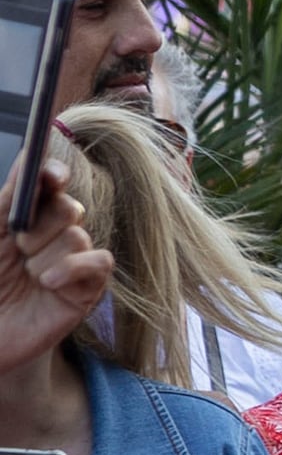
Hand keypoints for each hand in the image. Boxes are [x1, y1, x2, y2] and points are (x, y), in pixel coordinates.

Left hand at [0, 167, 108, 372]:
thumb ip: (6, 203)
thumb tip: (28, 163)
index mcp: (22, 219)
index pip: (48, 184)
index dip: (54, 173)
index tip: (50, 176)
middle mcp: (49, 237)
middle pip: (69, 206)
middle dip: (44, 222)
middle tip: (18, 246)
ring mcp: (70, 264)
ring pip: (79, 235)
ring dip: (48, 254)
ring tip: (28, 276)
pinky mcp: (86, 290)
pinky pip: (99, 262)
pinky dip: (73, 268)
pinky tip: (47, 282)